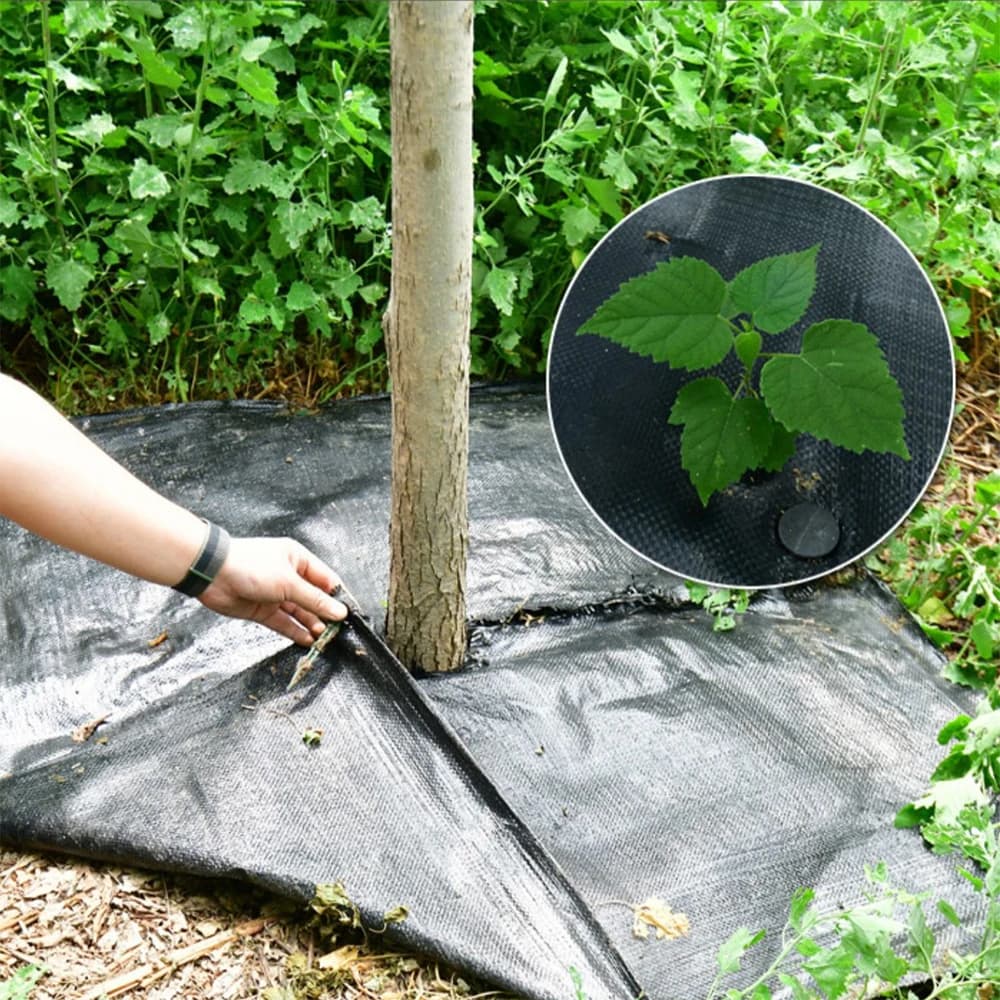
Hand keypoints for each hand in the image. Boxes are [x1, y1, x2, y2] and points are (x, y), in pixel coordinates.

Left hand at [198, 537, 348, 645]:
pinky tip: (307, 640)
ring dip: (311, 624)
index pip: (326, 580)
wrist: (212, 574)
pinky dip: (295, 631)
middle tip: (337, 631)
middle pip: (313, 598)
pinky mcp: (263, 610)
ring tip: (323, 638)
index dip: (338, 597)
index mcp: (298, 559)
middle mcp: (289, 576)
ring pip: (299, 612)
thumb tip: (340, 612)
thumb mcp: (289, 582)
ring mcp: (275, 594)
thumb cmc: (251, 566)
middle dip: (325, 614)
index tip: (349, 615)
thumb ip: (315, 600)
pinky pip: (284, 622)